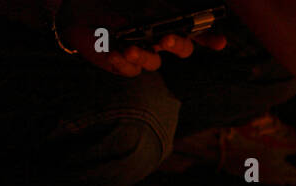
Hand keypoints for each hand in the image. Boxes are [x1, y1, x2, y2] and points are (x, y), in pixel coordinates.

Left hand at [58, 0, 226, 77]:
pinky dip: (121, 61)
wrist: (75, 13)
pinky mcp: (124, 65)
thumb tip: (175, 11)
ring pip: (154, 62)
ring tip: (128, 48)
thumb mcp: (134, 3)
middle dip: (177, 44)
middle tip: (166, 39)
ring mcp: (143, 54)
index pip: (194, 30)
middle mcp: (159, 40)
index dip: (209, 38)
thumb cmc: (107, 3)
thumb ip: (156, 9)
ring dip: (144, 55)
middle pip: (181, 48)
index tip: (220, 43)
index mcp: (165, 20)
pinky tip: (113, 52)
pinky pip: (130, 69)